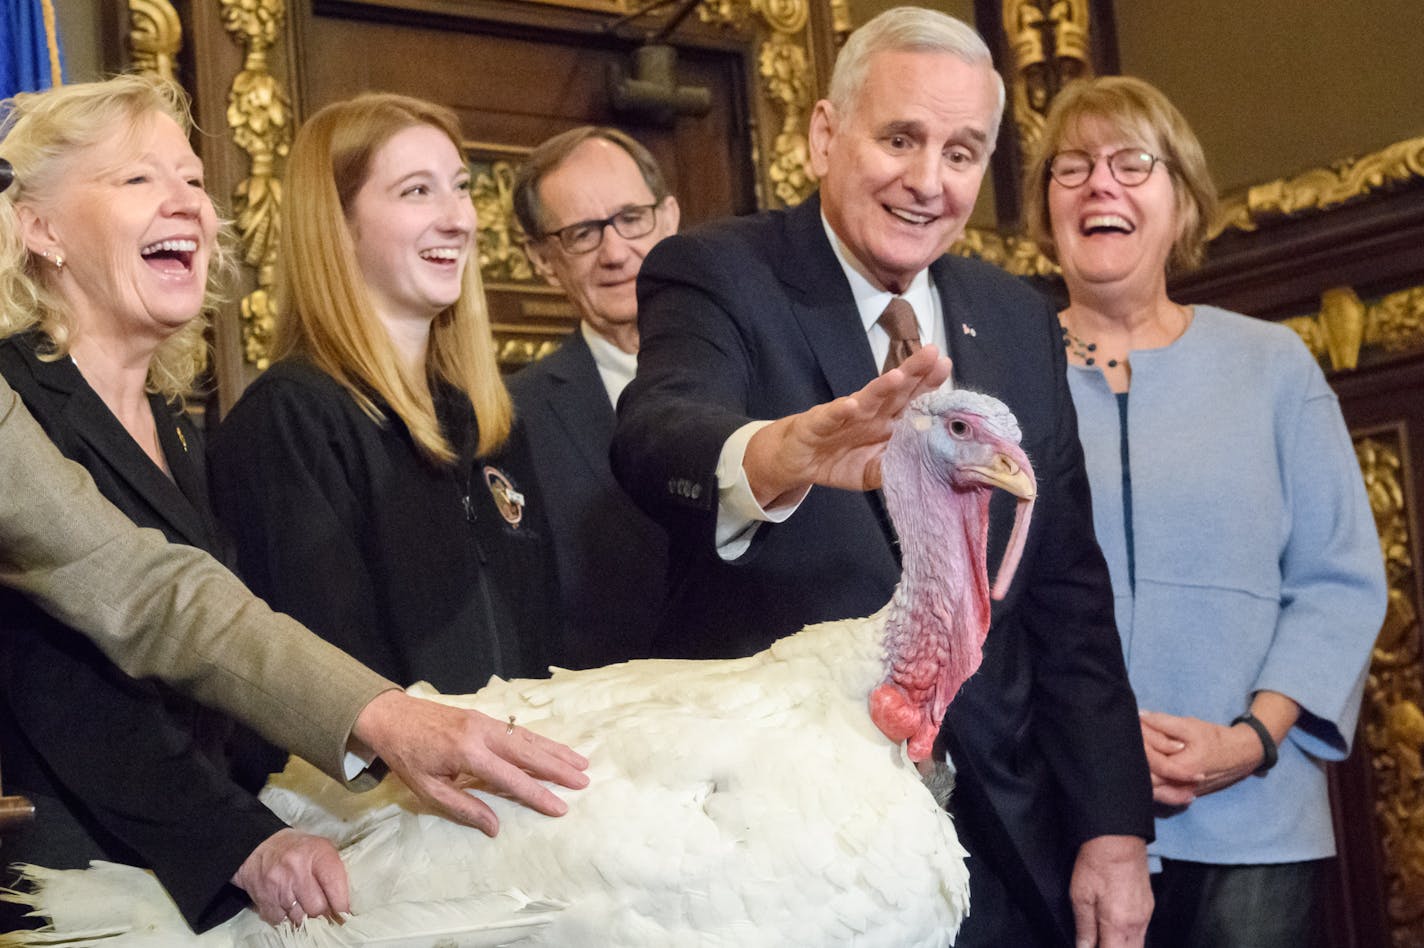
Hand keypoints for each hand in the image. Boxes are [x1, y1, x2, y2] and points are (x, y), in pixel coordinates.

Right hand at [232, 827, 347, 926]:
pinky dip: (286, 918)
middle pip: (317, 907)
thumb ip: (335, 870)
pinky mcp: (264, 898)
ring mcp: (279, 885)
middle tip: (323, 909)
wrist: (260, 846)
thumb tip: (346, 902)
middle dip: (322, 912)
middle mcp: (298, 869)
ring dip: (304, 916)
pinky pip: (281, 920)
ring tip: (304, 905)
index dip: (341, 903)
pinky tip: (288, 907)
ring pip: (300, 917)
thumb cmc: (298, 850)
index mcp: (318, 854)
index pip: (334, 884)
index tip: (344, 912)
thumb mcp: (322, 848)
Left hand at [350, 690, 589, 835]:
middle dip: (558, 768)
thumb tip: (495, 828)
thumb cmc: (408, 758)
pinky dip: (541, 740)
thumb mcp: (428, 790)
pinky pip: (519, 730)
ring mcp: (486, 722)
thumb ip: (463, 808)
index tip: (560, 807)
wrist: (392, 717)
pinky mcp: (485, 717)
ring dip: (556, 751)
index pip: (511, 779)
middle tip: (584, 780)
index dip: (537, 795)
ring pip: (529, 738)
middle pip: (529, 753)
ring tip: (581, 762)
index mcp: (468, 754)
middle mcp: (483, 734)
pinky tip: (553, 748)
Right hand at [743, 346, 951, 506]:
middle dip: (913, 372)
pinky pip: (830, 417)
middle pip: (895, 390)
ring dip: (881, 387)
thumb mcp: (872, 472)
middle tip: (933, 353)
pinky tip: (851, 405)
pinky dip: (839, 412)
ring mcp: (844, 416)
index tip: (946, 366)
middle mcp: (869, 412)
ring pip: (866, 399)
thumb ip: (894, 469)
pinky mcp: (817, 424)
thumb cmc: (839, 458)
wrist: (797, 460)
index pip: (912, 400)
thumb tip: (925, 471)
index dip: (928, 384)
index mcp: (886, 421)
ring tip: (898, 376)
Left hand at [1069, 834, 1151, 947]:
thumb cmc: (1097, 863)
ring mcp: (1146, 915)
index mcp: (1118, 925)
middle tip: (1098, 943)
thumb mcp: (1081, 896)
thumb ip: (1084, 928)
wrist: (1118, 838)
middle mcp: (1137, 924)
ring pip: (1138, 946)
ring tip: (1105, 939)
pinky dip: (1129, 937)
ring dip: (1122, 946)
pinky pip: (1142, 932)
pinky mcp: (1149, 906)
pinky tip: (1115, 930)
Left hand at [1139, 710, 1260, 803]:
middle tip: (1130, 741)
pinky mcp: (1180, 793)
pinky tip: (1144, 766)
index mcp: (1179, 770)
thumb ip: (1163, 722)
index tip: (1133, 728)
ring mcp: (1178, 793)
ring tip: (1135, 752)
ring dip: (1139, 770)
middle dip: (1134, 759)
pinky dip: (1148, 779)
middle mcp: (1177, 786)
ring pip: (1149, 787)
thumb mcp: (1190, 726)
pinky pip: (1157, 791)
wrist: (1241, 755)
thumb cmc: (1216, 739)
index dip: (1136, 743)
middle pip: (1143, 777)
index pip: (1146, 760)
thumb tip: (1139, 716)